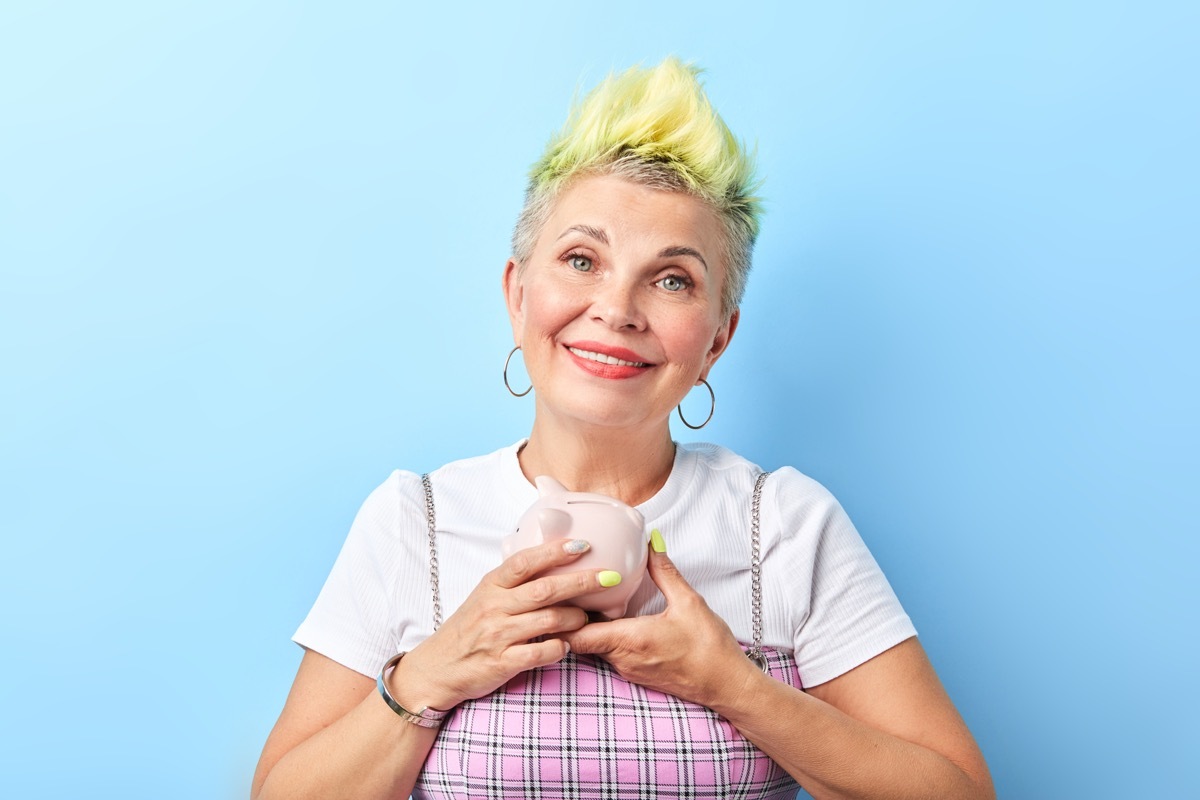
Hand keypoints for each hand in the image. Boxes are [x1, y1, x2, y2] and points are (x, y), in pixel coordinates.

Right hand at [393, 539, 616, 709]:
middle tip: (609, 576)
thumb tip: (552, 558)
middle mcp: (494, 607)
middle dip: (582, 581)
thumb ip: (513, 580)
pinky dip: (559, 647)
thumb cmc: (467, 629)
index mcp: (491, 585)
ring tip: (587, 616)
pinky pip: (541, 652)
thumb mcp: (484, 596)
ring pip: (549, 620)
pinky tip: (566, 644)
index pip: (525, 561)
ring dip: (575, 617)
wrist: (437, 668)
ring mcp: (498, 635)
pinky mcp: (502, 663)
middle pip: (545, 589)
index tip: (584, 545)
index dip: (555, 551)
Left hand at [560, 533, 760, 708]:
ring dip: (585, 626)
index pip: (575, 635)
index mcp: (630, 640)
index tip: (559, 595)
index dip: (561, 617)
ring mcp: (627, 669)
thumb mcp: (689, 602)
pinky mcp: (635, 674)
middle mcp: (622, 659)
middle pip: (578, 640)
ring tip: (581, 599)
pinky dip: (601, 636)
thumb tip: (651, 543)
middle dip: (568, 618)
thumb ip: (664, 571)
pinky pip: (607, 653)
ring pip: (592, 647)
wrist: (726, 686)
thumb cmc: (710, 648)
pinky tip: (607, 617)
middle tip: (563, 590)